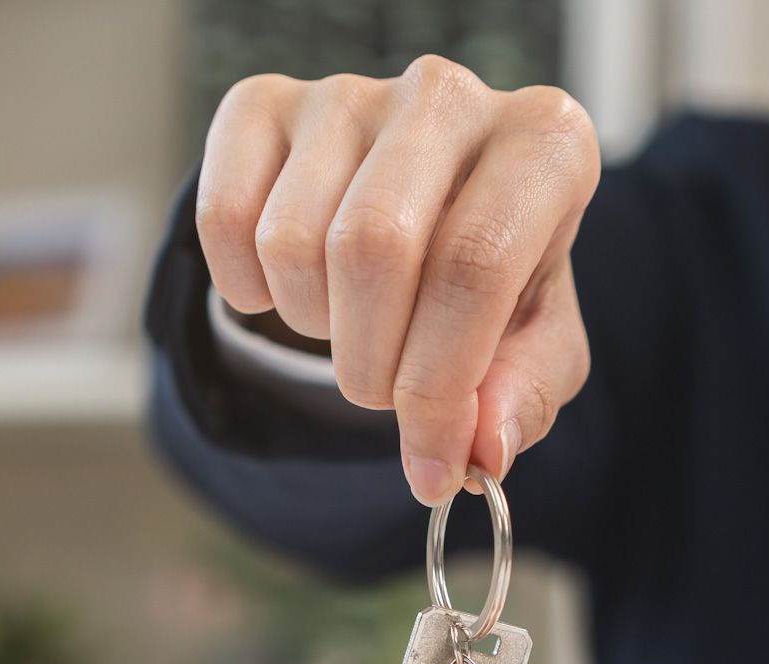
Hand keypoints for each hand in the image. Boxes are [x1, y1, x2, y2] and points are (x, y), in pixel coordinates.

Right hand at [197, 57, 600, 504]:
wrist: (433, 215)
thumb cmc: (498, 284)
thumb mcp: (537, 347)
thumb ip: (522, 399)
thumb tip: (478, 449)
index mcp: (545, 144)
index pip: (473, 266)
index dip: (440, 389)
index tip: (429, 465)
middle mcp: (450, 96)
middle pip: (373, 248)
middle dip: (369, 364)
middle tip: (383, 393)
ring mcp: (351, 94)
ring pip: (291, 242)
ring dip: (313, 328)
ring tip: (353, 323)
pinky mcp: (265, 103)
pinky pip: (224, 218)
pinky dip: (246, 291)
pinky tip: (293, 289)